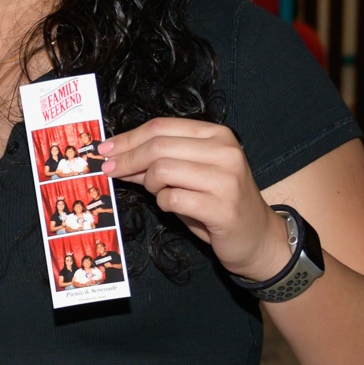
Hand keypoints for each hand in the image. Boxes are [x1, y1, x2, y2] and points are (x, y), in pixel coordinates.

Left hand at [102, 118, 289, 282]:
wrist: (258, 237)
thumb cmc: (219, 203)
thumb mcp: (192, 173)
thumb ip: (161, 161)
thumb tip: (117, 157)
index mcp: (217, 135)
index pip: (162, 127)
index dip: (128, 138)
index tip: (105, 149)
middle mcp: (225, 151)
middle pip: (159, 146)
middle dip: (127, 158)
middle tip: (109, 170)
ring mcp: (226, 179)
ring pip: (163, 170)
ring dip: (149, 183)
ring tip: (155, 191)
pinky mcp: (223, 207)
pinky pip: (172, 198)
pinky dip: (162, 203)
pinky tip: (172, 206)